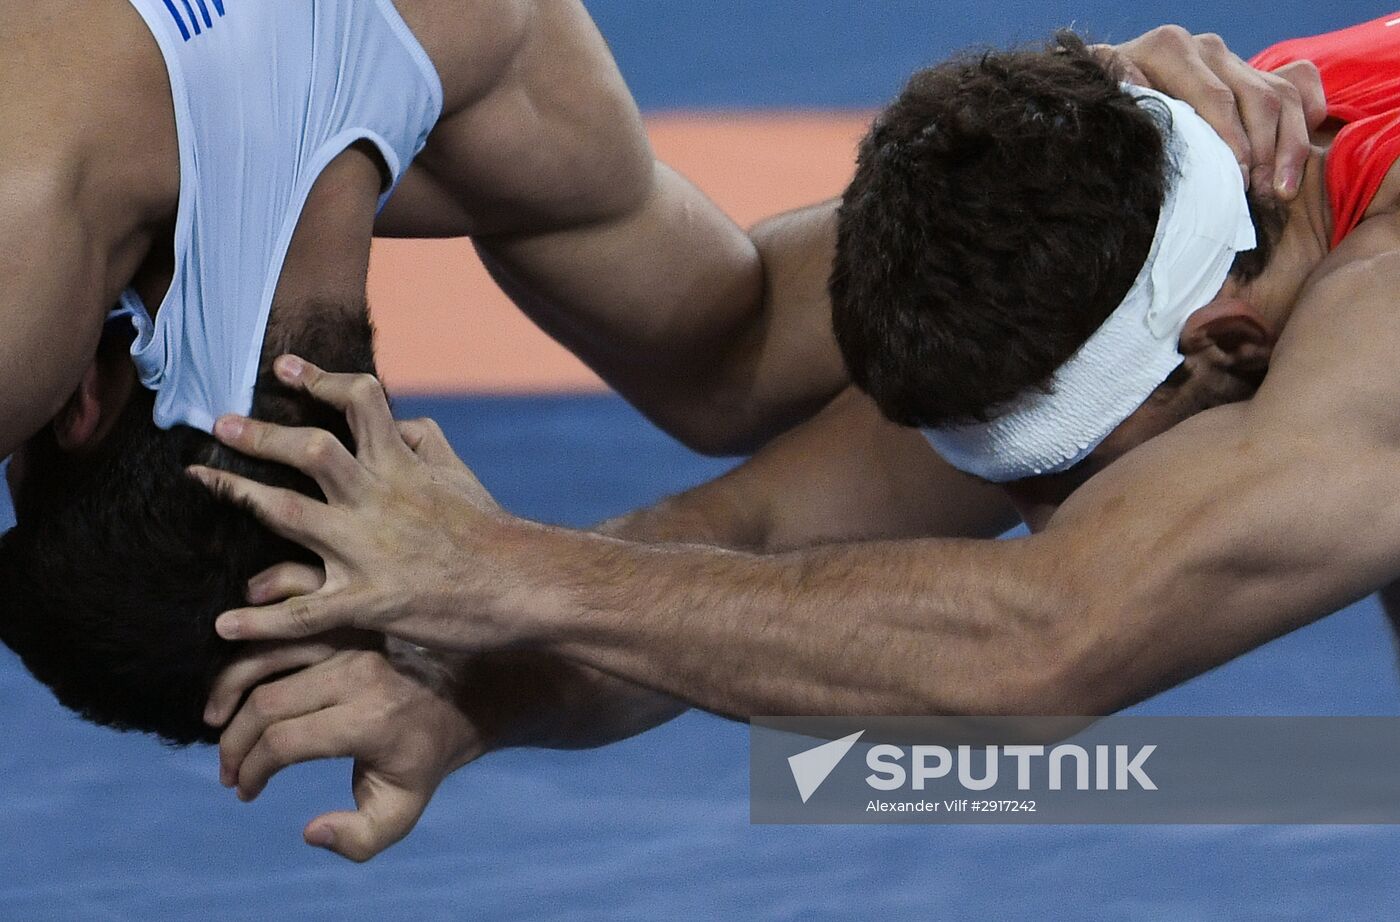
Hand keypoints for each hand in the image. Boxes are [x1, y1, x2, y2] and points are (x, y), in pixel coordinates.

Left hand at [188, 355, 540, 651]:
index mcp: (403, 467)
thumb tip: (397, 418)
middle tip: (218, 421)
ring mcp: (370, 551)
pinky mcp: (370, 602)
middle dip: (260, 434)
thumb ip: (425, 442)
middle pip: (311, 451)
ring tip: (199, 481)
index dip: (320, 379)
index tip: (284, 368)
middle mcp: (380, 500)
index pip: (360, 403)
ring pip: (290, 516)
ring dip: (239, 496)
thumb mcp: (462, 475)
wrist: (523, 588)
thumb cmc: (491, 532)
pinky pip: (304, 612)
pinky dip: (262, 620)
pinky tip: (224, 624)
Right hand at [206, 629, 483, 862]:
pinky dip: (249, 651)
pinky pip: (283, 629)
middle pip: (268, 703)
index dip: (252, 771)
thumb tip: (310, 831)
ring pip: (266, 657)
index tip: (246, 791)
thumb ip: (359, 840)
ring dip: (228, 690)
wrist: (461, 698)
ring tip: (213, 724)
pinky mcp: (345, 624)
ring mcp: (350, 642)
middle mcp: (358, 675)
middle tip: (226, 770)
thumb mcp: (402, 810)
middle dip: (234, 742)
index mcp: (370, 720)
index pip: (286, 742)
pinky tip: (234, 681)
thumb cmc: (422, 759)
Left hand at [1102, 25, 1327, 197]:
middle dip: (1266, 152)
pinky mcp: (1253, 71)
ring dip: (1288, 147)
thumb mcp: (1101, 100)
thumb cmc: (1105, 108)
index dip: (1233, 142)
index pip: (1216, 98)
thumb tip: (1137, 95)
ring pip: (1282, 96)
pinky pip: (1299, 86)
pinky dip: (1307, 119)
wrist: (1113, 91)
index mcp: (1169, 49)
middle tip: (1263, 196)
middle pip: (1258, 99)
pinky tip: (1296, 161)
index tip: (1238, 182)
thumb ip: (1117, 93)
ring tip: (1280, 191)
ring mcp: (1233, 59)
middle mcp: (1206, 48)